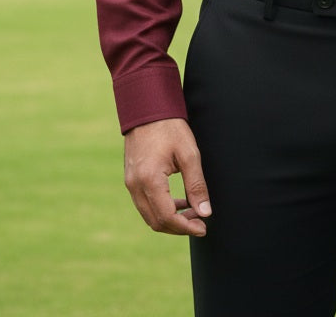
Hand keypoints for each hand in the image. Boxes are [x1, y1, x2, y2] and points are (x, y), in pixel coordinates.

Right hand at [123, 118, 211, 236]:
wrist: (147, 108)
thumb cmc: (170, 128)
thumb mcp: (189, 154)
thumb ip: (196, 185)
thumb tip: (205, 212)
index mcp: (149, 180)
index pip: (167, 217)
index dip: (186, 227)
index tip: (203, 228)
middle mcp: (135, 186)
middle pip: (156, 222)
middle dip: (179, 227)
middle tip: (200, 223)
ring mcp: (130, 183)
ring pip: (149, 215)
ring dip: (170, 219)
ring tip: (192, 212)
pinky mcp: (131, 179)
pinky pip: (145, 204)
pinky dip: (162, 209)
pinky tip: (179, 202)